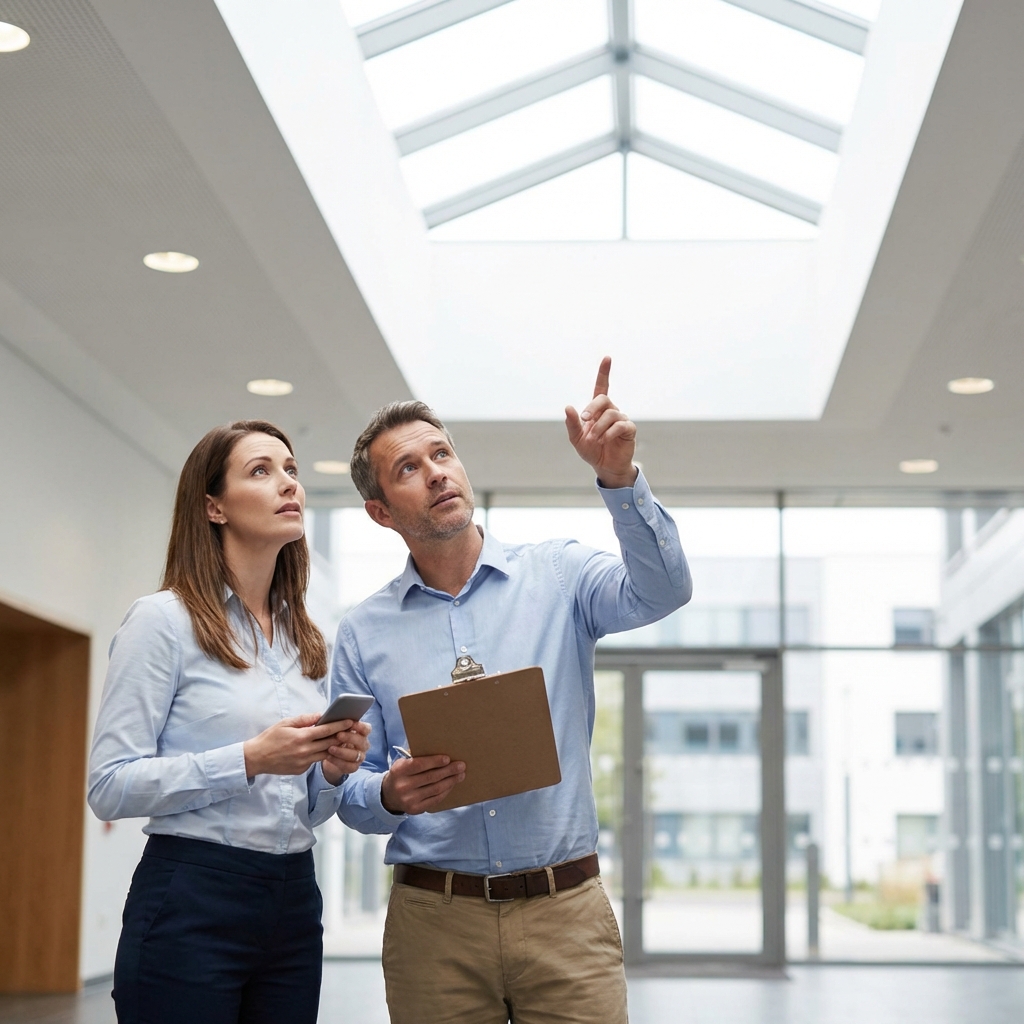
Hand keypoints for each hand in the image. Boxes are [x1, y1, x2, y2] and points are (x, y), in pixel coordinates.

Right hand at [243, 714, 354, 777]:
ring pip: (325, 754)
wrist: (256, 758)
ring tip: (340, 739)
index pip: (326, 730)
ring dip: (333, 747)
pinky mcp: (301, 770)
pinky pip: (315, 761)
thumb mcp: (285, 723)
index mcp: (301, 737)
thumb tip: (320, 715)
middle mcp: (304, 751)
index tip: (350, 721)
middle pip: (330, 743)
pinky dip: (319, 754)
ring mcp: (303, 762)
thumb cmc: (270, 738)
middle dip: (341, 736)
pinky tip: (321, 748)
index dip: (340, 725)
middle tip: (351, 729)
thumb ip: (304, 719)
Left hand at [321, 721, 372, 784]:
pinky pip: (349, 766)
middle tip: (338, 735)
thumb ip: (336, 723)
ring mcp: (360, 757)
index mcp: (362, 733)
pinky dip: (338, 761)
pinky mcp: (354, 767)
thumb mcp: (335, 729)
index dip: (360, 726)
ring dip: (342, 751)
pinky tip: (328, 757)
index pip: (367, 729)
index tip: (351, 723)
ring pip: (355, 755)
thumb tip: (328, 716)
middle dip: (350, 738)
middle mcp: (363, 745)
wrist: (329, 756)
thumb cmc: (333, 738)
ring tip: (330, 748)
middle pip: (361, 741)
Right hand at [380, 754, 465, 814]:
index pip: (419, 765)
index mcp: (399, 771)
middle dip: (448, 771)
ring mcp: (409, 799)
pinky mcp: (415, 809)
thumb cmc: (401, 774)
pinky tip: (452, 785)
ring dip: (450, 781)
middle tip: (461, 766)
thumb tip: (439, 751)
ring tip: (460, 775)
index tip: (447, 758)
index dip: (434, 762)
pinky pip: (435, 799)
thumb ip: (416, 757)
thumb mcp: (403, 763)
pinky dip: (446, 791)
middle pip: (430, 777)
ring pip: (435, 789)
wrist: (388, 795)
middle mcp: (403, 786)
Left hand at [564, 356, 637, 488]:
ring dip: (599, 427)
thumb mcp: (576, 438)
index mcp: (597, 410)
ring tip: (593, 439)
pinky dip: (609, 432)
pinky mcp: (629, 430)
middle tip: (584, 419)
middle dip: (592, 407)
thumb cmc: (591, 450)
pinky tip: (604, 440)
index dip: (604, 372)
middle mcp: (610, 411)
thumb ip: (572, 423)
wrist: (605, 467)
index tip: (607, 358)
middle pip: (603, 399)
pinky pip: (621, 425)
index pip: (601, 387)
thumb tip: (568, 407)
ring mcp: (621, 419)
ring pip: (611, 414)